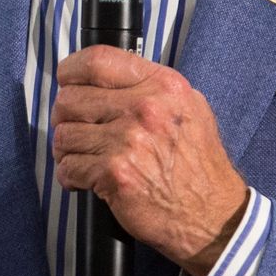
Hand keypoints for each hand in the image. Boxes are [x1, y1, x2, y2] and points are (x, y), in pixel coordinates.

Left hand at [50, 46, 249, 275]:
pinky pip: (68, 167)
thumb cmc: (199, 165)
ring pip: (64, 134)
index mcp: (162, 86)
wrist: (212, 215)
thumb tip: (107, 79)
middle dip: (65, 116)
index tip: (67, 81)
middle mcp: (145, 108)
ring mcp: (128, 141)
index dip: (71, 71)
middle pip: (71, 98)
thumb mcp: (190, 108)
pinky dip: (70, 176)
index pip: (97, 60)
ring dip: (67, 149)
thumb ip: (151, 88)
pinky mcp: (114, 174)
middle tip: (76, 129)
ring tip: (83, 157)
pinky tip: (85, 179)